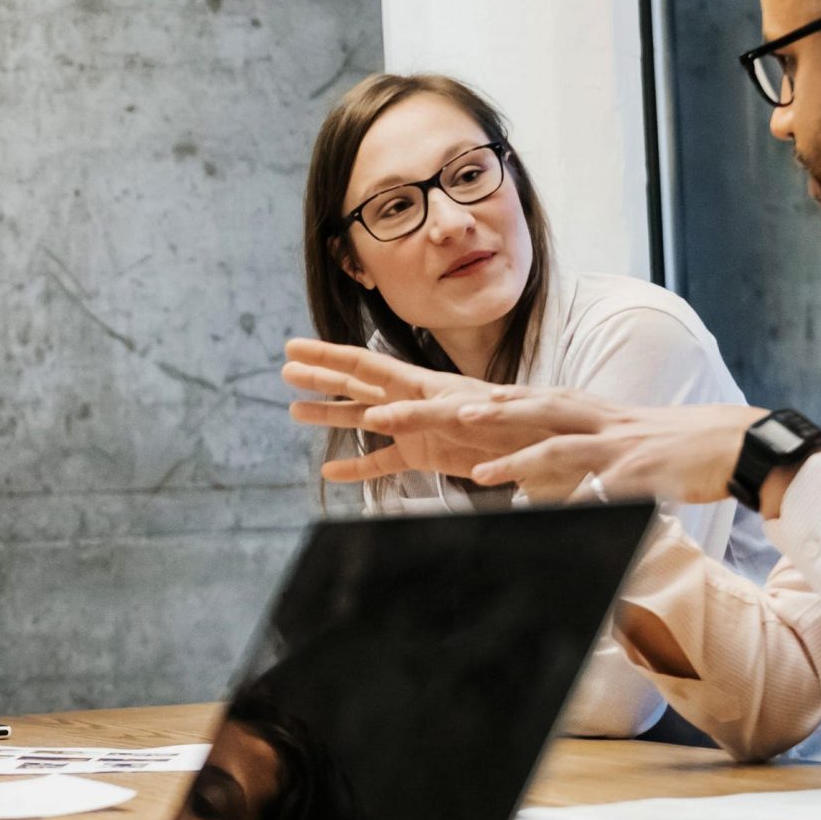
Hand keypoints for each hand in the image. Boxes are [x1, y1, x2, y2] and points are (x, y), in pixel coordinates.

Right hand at [280, 340, 504, 483]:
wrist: (536, 445)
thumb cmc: (506, 421)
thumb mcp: (461, 415)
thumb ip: (417, 416)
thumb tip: (372, 419)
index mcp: (417, 382)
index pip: (362, 364)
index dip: (326, 355)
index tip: (294, 348)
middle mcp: (408, 400)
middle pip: (354, 385)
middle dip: (320, 377)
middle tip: (285, 371)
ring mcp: (412, 428)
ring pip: (360, 420)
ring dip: (329, 415)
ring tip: (294, 412)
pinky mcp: (421, 456)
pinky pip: (381, 462)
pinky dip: (356, 468)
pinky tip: (331, 471)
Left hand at [458, 393, 761, 504]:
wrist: (739, 443)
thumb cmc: (682, 445)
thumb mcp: (629, 438)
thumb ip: (592, 449)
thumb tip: (559, 472)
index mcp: (599, 412)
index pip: (541, 398)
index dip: (502, 397)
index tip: (462, 396)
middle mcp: (604, 422)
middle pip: (537, 410)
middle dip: (493, 411)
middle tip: (454, 413)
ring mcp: (621, 447)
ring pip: (560, 448)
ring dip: (517, 460)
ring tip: (480, 473)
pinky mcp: (642, 474)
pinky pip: (602, 490)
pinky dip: (575, 503)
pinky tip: (551, 516)